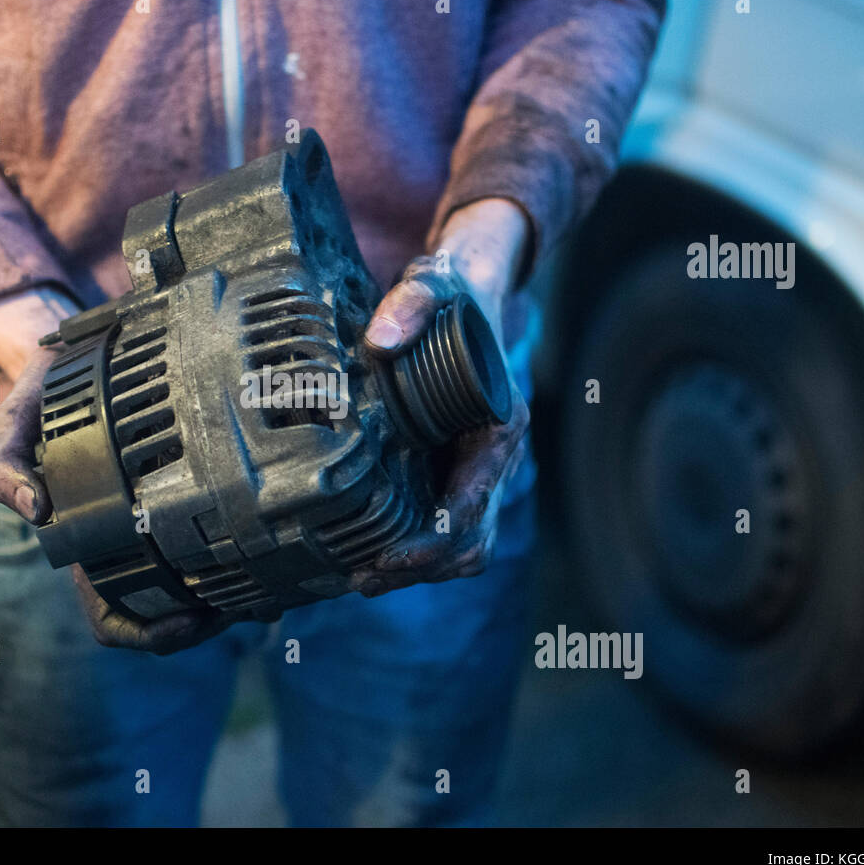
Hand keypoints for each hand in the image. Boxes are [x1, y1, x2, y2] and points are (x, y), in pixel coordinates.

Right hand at [0, 301, 243, 654]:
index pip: (112, 618)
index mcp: (88, 545)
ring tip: (274, 583)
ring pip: (207, 583)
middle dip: (210, 621)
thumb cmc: (42, 397)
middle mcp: (130, 542)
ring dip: (240, 593)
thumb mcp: (12, 424)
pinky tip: (279, 540)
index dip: (149, 633)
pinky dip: (254, 549)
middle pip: (172, 612)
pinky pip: (227, 534)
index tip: (188, 619)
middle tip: (246, 604)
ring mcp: (164, 518)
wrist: (76, 354)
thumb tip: (35, 512)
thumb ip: (3, 467)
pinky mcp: (194, 488)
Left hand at [349, 198, 531, 596]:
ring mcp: (475, 468)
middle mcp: (494, 455)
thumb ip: (410, 308)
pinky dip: (414, 549)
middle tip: (365, 578)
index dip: (436, 538)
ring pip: (463, 544)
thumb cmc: (453, 293)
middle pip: (472, 539)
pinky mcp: (451, 470)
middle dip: (423, 567)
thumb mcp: (432, 286)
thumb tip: (380, 342)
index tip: (391, 555)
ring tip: (362, 577)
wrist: (468, 290)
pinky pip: (443, 526)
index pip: (475, 502)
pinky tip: (368, 550)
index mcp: (501, 422)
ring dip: (419, 568)